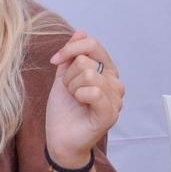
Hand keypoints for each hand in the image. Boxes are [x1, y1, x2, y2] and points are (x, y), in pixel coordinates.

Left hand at [45, 31, 123, 168]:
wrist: (60, 139)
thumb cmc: (64, 111)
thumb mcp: (64, 77)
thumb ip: (73, 55)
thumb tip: (81, 31)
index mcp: (106, 71)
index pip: (92, 44)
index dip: (70, 49)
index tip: (55, 61)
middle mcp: (115, 82)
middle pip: (85, 60)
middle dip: (68, 76)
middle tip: (70, 92)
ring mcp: (115, 98)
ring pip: (89, 74)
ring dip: (72, 87)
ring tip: (75, 100)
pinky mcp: (110, 113)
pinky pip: (95, 91)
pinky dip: (80, 95)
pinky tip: (80, 105)